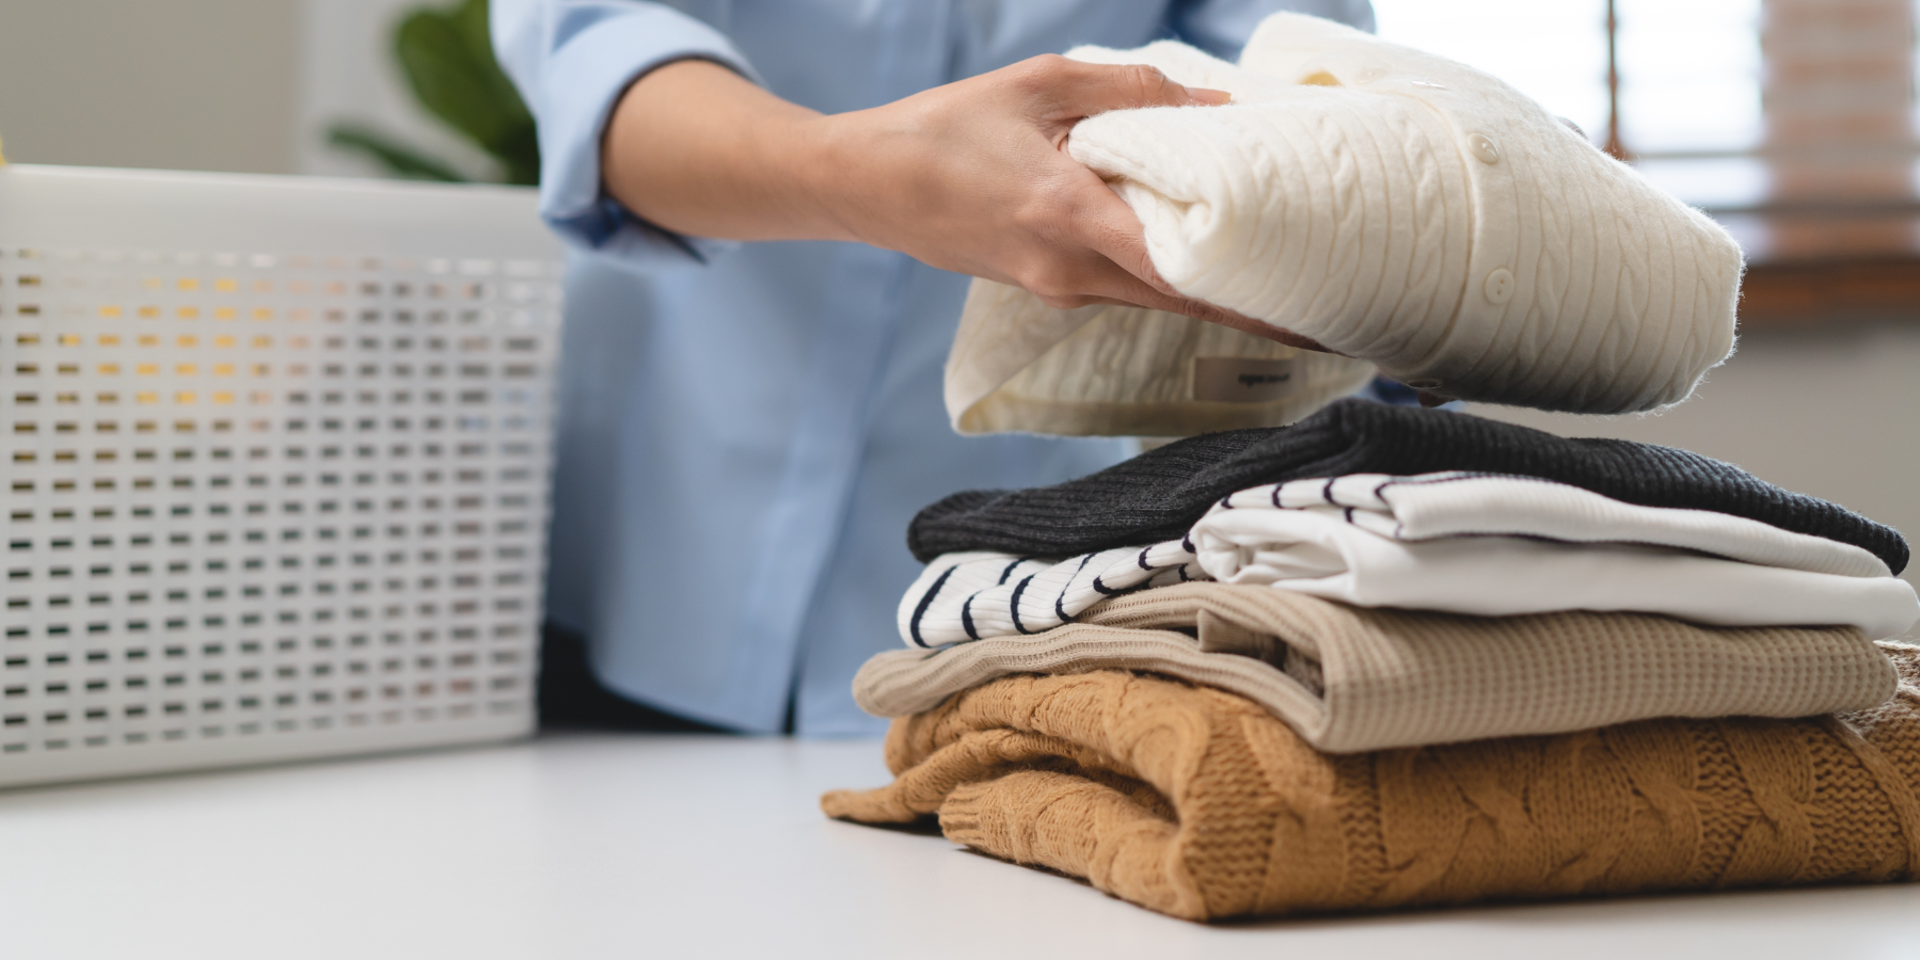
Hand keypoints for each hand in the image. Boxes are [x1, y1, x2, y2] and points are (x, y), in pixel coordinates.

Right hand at [602, 56, 1326, 347]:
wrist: (867, 185)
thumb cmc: (945, 128)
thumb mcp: (1041, 85)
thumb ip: (1131, 94)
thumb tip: (1215, 109)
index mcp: (1070, 216)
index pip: (1182, 270)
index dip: (1252, 297)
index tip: (1312, 313)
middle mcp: (1070, 271)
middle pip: (1185, 300)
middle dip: (1255, 310)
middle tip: (1328, 311)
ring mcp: (1057, 289)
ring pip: (1159, 299)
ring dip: (1219, 297)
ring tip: (1287, 290)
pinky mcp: (1048, 289)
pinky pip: (1127, 289)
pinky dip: (1174, 281)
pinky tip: (1210, 266)